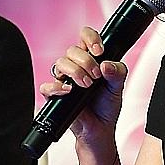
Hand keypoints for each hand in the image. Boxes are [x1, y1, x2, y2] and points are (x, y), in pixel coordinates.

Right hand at [41, 28, 128, 142]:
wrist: (100, 128)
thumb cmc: (107, 106)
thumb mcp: (118, 87)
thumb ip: (117, 72)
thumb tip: (106, 65)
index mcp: (91, 59)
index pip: (85, 36)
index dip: (90, 38)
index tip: (99, 51)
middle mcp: (76, 66)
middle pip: (72, 50)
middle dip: (86, 61)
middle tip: (96, 76)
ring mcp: (64, 79)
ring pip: (60, 63)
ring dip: (75, 72)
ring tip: (87, 85)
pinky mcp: (55, 95)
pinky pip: (46, 86)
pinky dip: (56, 87)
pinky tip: (68, 90)